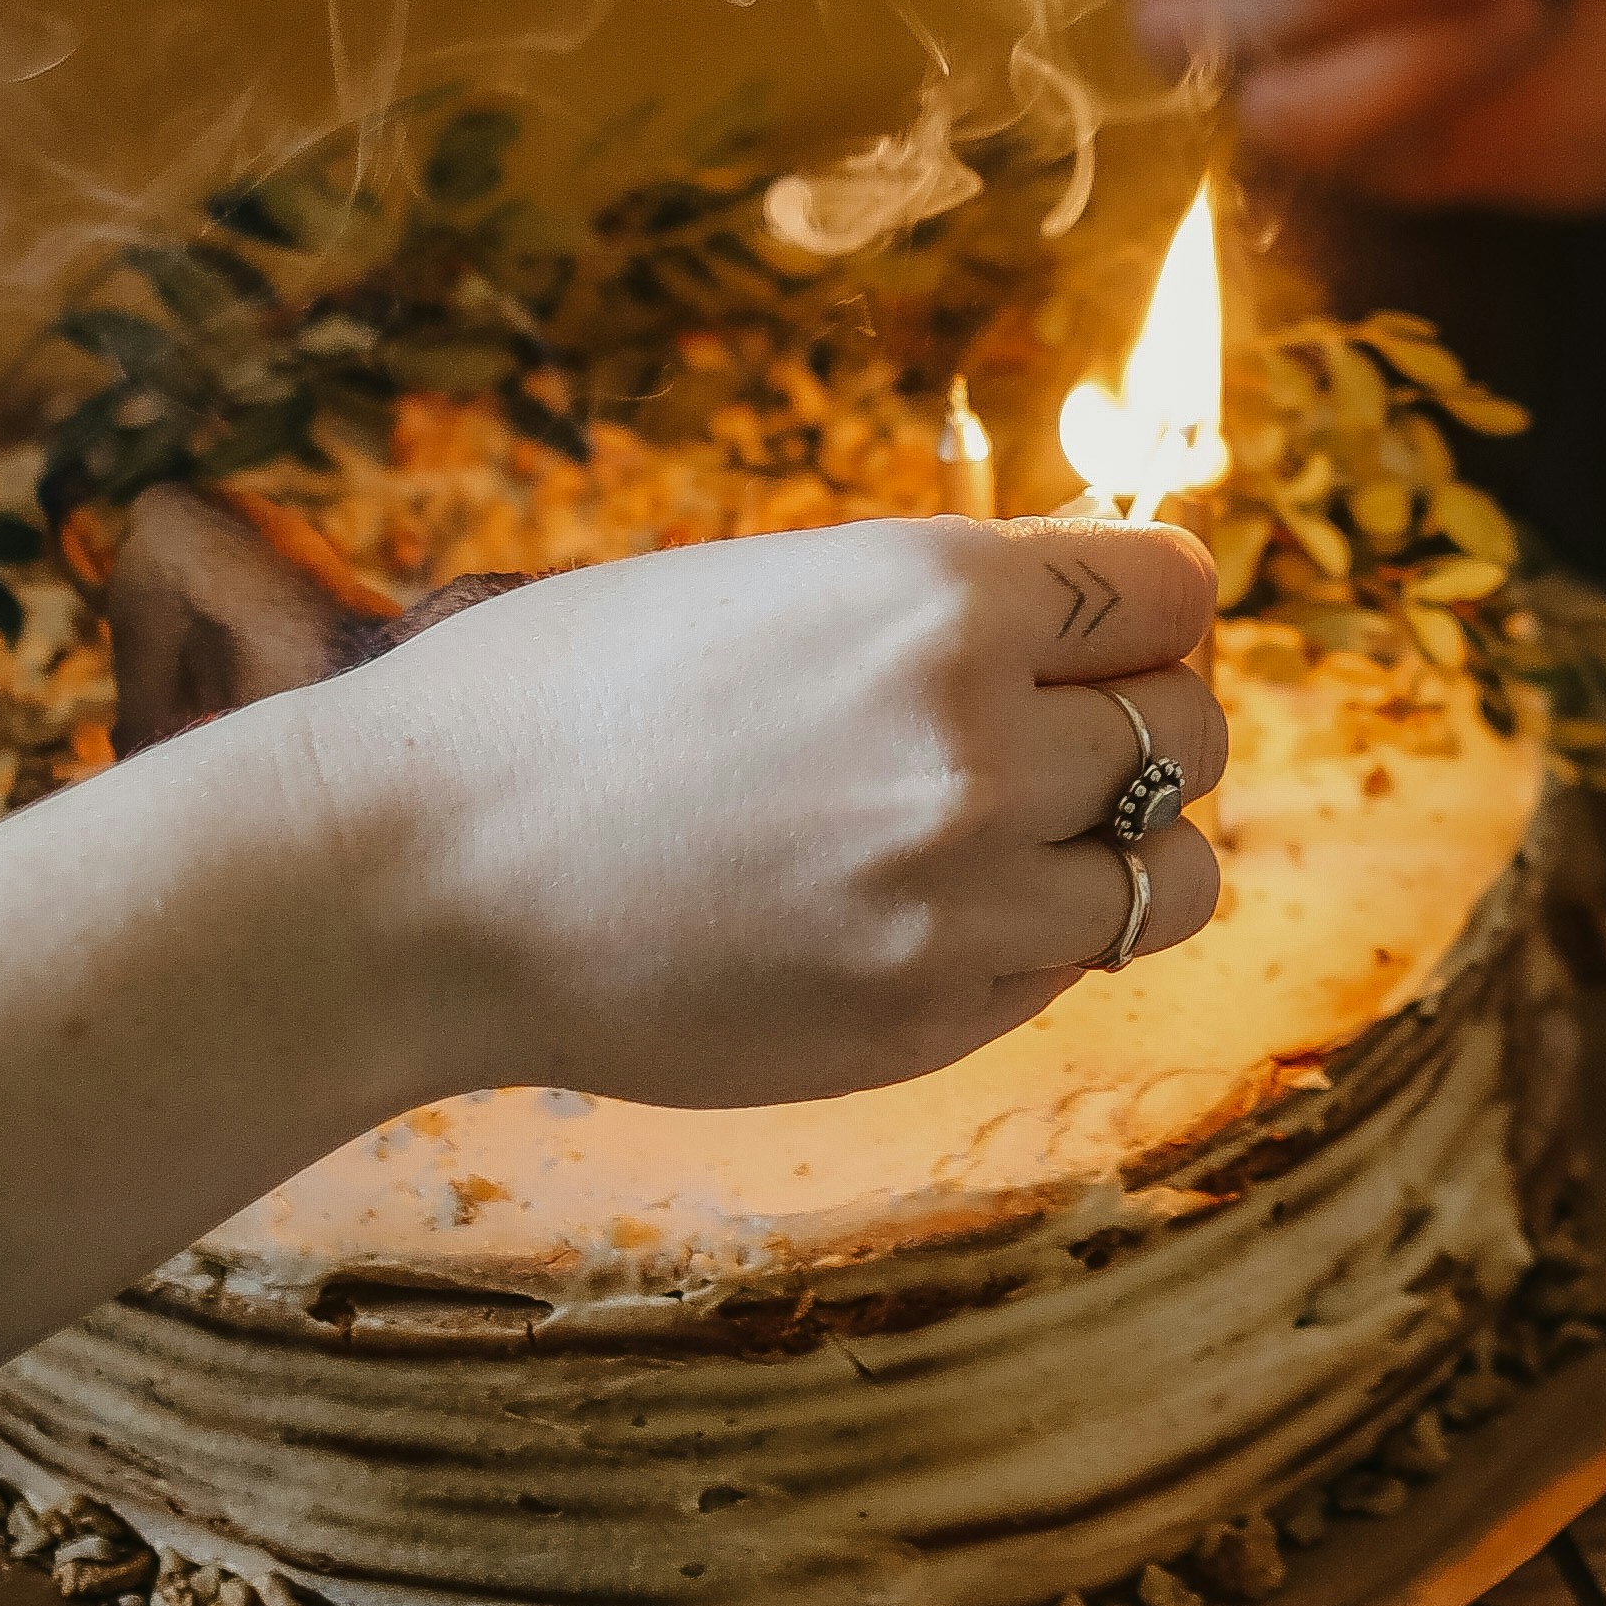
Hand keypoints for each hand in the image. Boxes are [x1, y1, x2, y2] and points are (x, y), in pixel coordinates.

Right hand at [323, 513, 1232, 1110]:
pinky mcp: (923, 1020)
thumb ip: (946, 610)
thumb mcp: (778, 585)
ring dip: (1122, 851)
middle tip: (1050, 738)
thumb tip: (1097, 626)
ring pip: (1174, 875)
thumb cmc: (572, 698)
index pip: (1177, 590)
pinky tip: (926, 912)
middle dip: (1136, 726)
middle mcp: (976, 741)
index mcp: (939, 597)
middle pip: (1189, 730)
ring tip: (1022, 840)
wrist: (416, 872)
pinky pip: (1068, 968)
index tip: (1098, 635)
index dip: (1142, 611)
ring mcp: (957, 897)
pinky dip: (1032, 939)